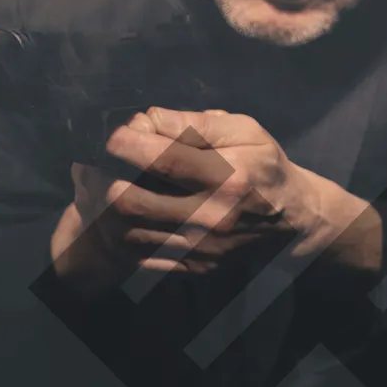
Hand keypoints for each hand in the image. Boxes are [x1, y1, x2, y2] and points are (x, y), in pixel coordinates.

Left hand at [51, 107, 381, 280]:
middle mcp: (213, 217)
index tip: (112, 136)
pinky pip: (142, 257)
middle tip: (95, 165)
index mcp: (228, 177)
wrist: (291, 220)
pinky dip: (122, 235)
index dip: (129, 145)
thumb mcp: (243, 130)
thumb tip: (146, 119)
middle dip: (104, 181)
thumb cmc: (264, 165)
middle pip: (134, 203)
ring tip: (98, 188)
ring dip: (105, 210)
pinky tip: (117, 217)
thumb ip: (194, 123)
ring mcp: (203, 248)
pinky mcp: (196, 267)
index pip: (165, 160)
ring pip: (130, 234)